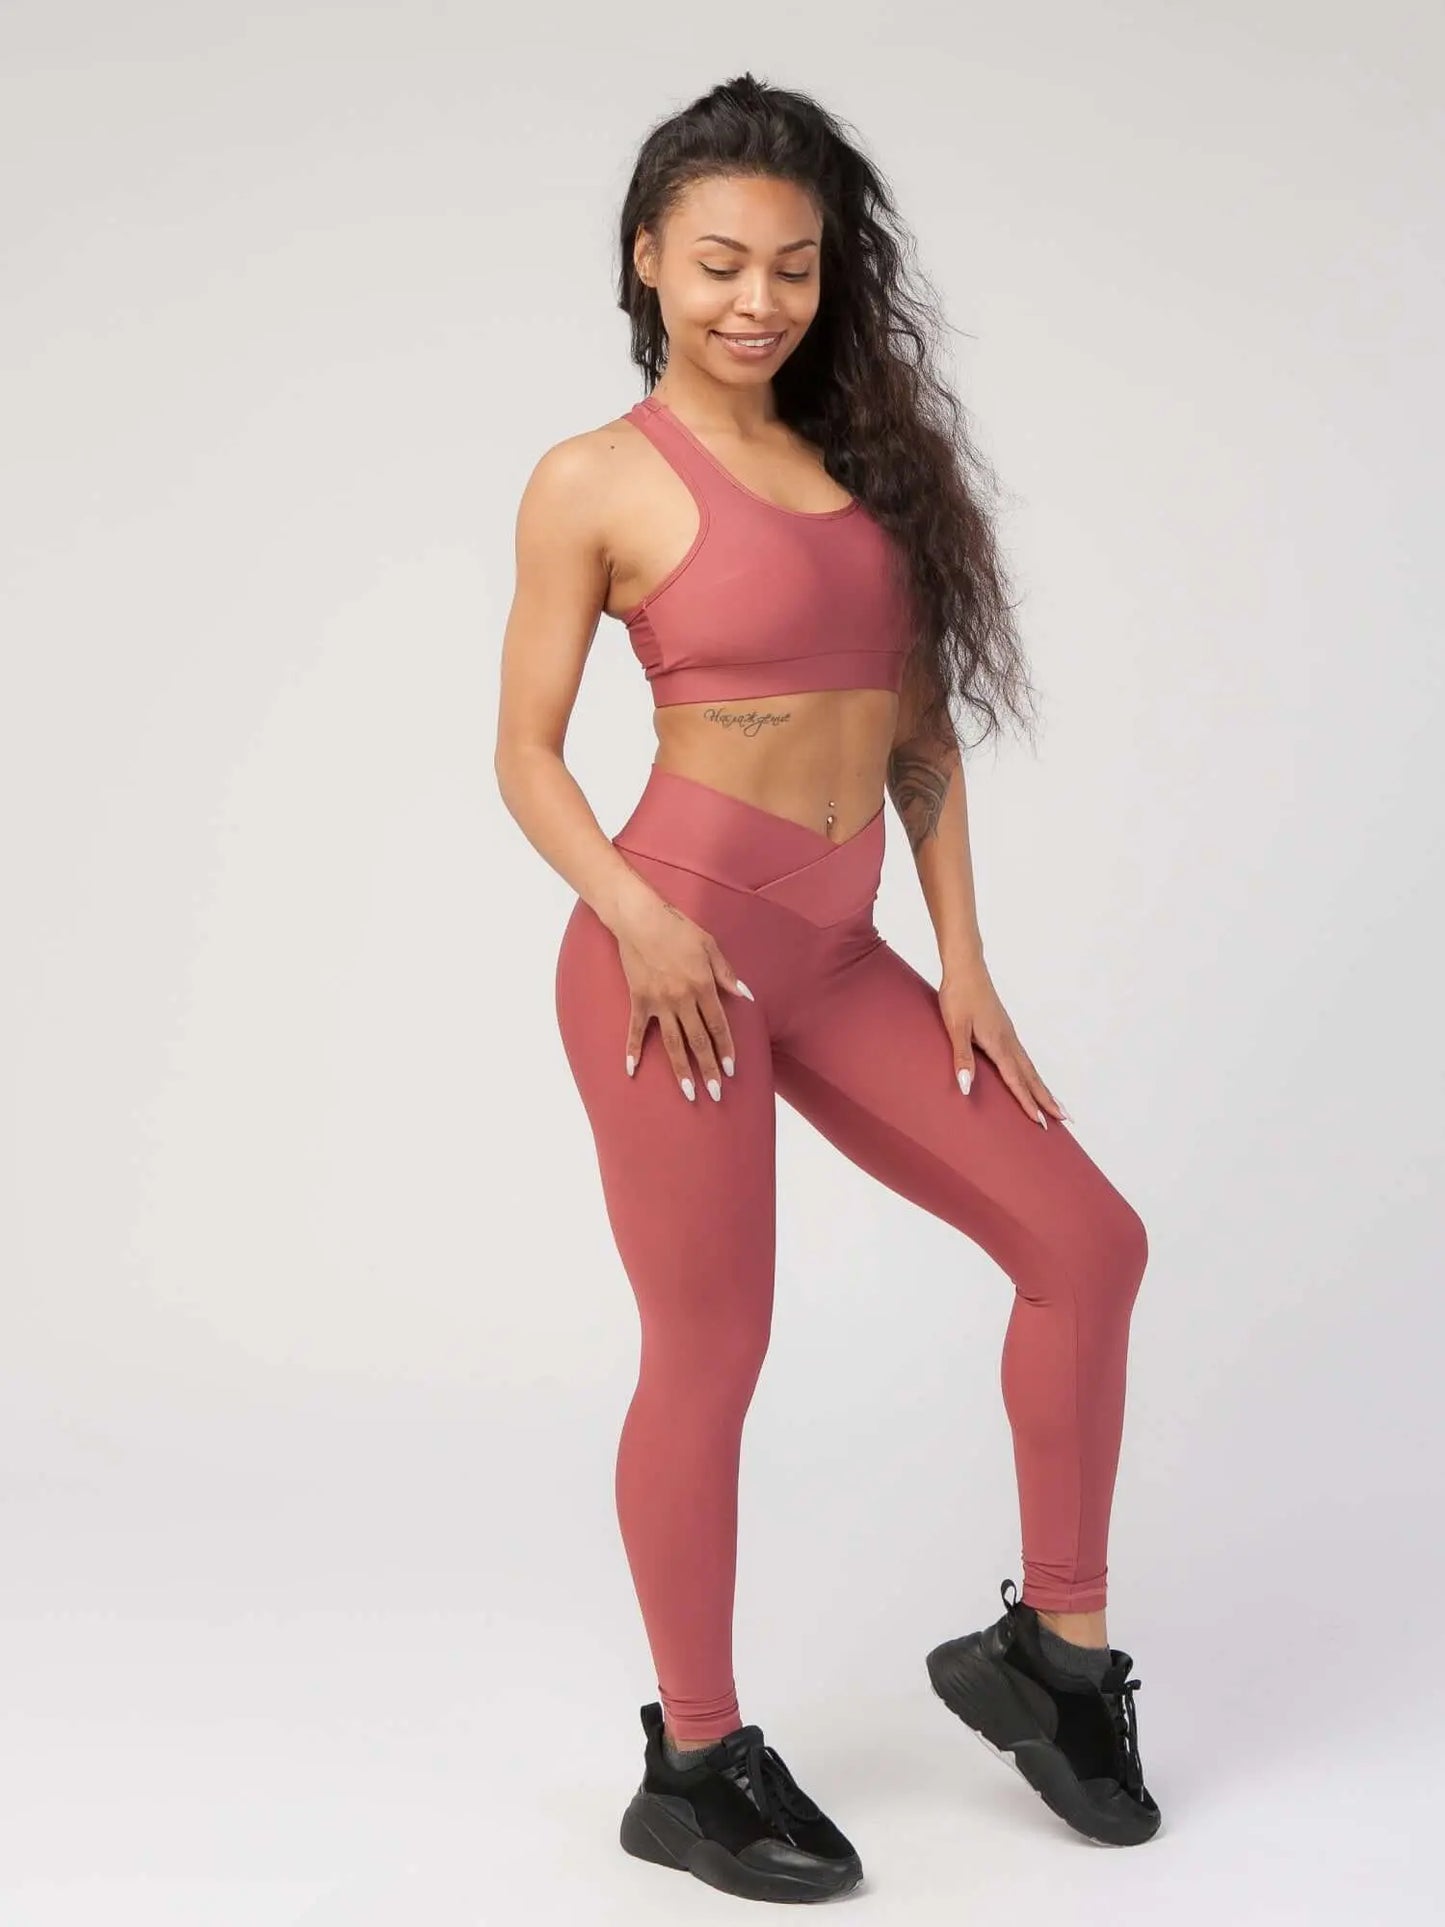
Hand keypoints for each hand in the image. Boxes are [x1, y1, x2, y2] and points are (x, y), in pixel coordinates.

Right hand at [613, 889, 752, 1102]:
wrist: (639, 918)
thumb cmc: (678, 928)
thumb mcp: (710, 945)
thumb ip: (726, 973)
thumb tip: (744, 995)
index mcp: (703, 986)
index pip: (718, 1026)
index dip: (726, 1050)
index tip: (732, 1071)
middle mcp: (682, 999)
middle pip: (698, 1042)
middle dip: (709, 1069)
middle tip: (716, 1094)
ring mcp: (658, 1002)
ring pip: (672, 1043)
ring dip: (681, 1070)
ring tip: (689, 1093)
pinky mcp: (638, 1000)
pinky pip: (635, 1031)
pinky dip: (632, 1051)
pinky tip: (631, 1070)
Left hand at [939, 953, 1068, 1128]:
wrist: (965, 967)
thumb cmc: (958, 996)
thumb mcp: (955, 1027)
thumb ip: (962, 1057)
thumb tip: (966, 1087)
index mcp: (999, 1043)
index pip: (1016, 1080)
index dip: (1028, 1103)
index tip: (1042, 1122)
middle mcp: (1009, 1041)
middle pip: (1032, 1076)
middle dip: (1047, 1099)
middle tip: (1066, 1119)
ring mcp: (1009, 1034)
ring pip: (1030, 1067)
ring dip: (1043, 1087)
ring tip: (1055, 1104)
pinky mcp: (1004, 1028)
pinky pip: (1023, 1058)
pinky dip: (1031, 1073)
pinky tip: (1030, 1076)